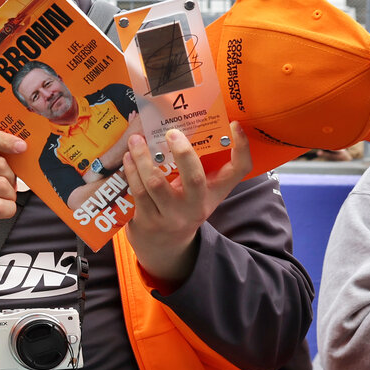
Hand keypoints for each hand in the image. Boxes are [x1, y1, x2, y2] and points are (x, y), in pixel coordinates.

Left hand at [123, 123, 252, 283]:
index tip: (235, 125)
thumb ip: (202, 165)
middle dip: (183, 153)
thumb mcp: (201, 190)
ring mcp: (172, 216)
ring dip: (143, 158)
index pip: (239, 170)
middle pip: (195, 179)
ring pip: (156, 184)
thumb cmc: (184, 205)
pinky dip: (131, 172)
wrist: (165, 245)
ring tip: (136, 140)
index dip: (242, 148)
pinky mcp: (148, 221)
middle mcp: (196, 206)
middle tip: (171, 132)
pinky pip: (138, 192)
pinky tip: (128, 158)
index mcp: (214, 193)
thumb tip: (192, 125)